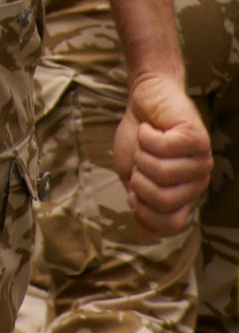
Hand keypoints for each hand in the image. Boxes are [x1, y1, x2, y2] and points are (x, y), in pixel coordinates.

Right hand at [114, 73, 212, 235]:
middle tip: (141, 158)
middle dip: (138, 176)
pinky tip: (151, 128)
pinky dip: (146, 136)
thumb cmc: (139, 136)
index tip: (134, 187)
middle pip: (161, 199)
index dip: (142, 209)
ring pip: (160, 172)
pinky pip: (162, 148)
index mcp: (184, 195)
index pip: (169, 224)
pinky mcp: (196, 138)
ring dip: (141, 153)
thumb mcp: (131, 174)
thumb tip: (145, 234)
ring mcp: (200, 161)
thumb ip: (139, 202)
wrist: (144, 99)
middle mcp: (197, 182)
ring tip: (146, 140)